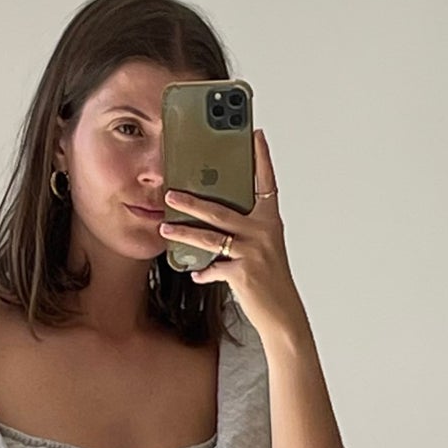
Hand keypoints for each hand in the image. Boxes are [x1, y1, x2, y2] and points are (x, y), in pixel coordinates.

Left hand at [157, 128, 300, 337]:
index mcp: (270, 221)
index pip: (266, 183)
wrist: (282, 314)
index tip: (255, 134)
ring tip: (165, 228)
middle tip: (171, 193)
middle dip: (192, 201)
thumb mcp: (264, 249)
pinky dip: (203, 272)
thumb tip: (214, 222)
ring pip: (209, 238)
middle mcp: (263, 232)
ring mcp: (252, 252)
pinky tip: (194, 274)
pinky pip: (213, 269)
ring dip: (184, 233)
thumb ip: (244, 231)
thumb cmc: (270, 281)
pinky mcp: (242, 273)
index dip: (261, 158)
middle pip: (220, 210)